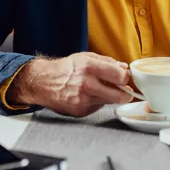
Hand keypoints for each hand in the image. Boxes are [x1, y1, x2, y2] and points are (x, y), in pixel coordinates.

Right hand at [7, 52, 133, 116]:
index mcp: (89, 67)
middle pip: (120, 96)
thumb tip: (124, 68)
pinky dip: (97, 102)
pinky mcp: (80, 111)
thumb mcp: (86, 57)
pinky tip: (88, 96)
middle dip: (126, 94)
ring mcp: (83, 100)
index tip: (125, 78)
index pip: (120, 76)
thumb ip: (107, 62)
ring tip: (101, 89)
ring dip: (110, 97)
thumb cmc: (66, 68)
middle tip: (125, 91)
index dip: (126, 77)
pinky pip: (97, 107)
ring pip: (110, 102)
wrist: (43, 82)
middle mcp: (87, 85)